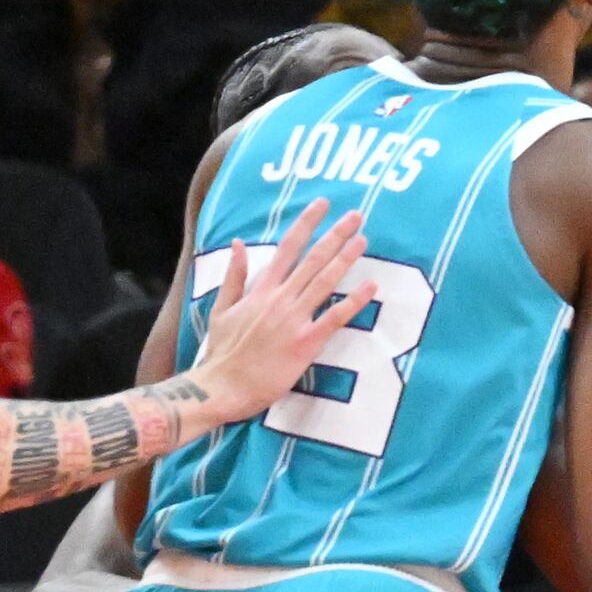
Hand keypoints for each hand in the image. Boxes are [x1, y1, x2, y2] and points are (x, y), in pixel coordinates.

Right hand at [189, 202, 375, 423]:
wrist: (221, 387)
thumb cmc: (222, 353)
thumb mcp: (221, 309)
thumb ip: (234, 276)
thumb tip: (237, 243)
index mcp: (260, 291)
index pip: (286, 248)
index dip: (306, 224)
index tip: (321, 204)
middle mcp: (278, 299)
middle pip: (311, 259)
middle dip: (335, 234)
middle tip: (356, 214)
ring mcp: (293, 320)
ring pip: (324, 281)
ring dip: (346, 259)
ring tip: (363, 239)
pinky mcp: (305, 344)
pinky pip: (334, 318)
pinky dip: (353, 301)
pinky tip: (371, 286)